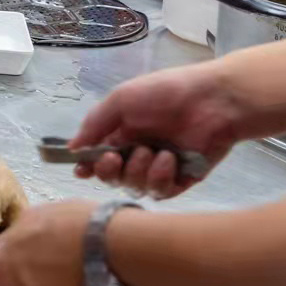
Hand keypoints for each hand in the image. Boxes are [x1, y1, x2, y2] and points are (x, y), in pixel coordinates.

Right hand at [70, 62, 241, 198]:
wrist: (214, 100)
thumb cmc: (166, 92)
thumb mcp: (121, 99)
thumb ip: (95, 124)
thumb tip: (71, 148)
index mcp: (124, 133)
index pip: (99, 157)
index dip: (89, 166)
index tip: (81, 170)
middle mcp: (139, 152)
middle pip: (113, 177)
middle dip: (109, 171)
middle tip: (115, 158)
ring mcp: (161, 168)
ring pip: (135, 187)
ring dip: (138, 172)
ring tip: (153, 152)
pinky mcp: (183, 179)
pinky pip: (161, 192)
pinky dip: (160, 179)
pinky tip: (169, 160)